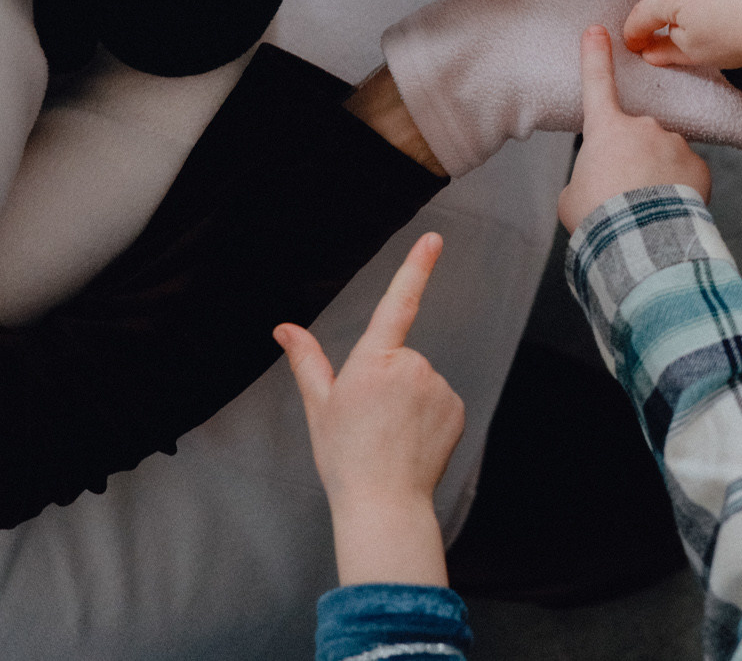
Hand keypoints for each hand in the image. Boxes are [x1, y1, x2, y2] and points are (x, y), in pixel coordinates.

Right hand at [275, 232, 463, 586]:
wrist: (384, 503)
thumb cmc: (345, 457)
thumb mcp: (319, 406)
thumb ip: (306, 361)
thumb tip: (285, 328)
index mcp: (374, 360)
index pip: (397, 303)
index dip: (416, 267)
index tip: (434, 238)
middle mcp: (411, 366)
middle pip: (400, 357)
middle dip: (387, 380)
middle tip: (371, 421)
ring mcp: (438, 386)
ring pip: (420, 379)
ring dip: (408, 400)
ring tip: (390, 436)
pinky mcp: (457, 407)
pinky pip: (439, 400)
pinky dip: (427, 416)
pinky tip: (411, 442)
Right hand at [558, 25, 710, 231]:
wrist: (638, 241)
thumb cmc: (597, 217)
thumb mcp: (572, 194)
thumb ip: (587, 175)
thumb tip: (600, 178)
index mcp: (605, 129)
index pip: (596, 84)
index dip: (595, 56)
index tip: (596, 30)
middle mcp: (643, 127)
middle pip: (637, 139)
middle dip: (633, 161)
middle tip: (623, 196)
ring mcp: (674, 143)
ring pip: (665, 156)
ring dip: (657, 177)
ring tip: (646, 209)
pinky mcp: (699, 165)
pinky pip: (687, 175)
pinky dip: (679, 190)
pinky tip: (667, 211)